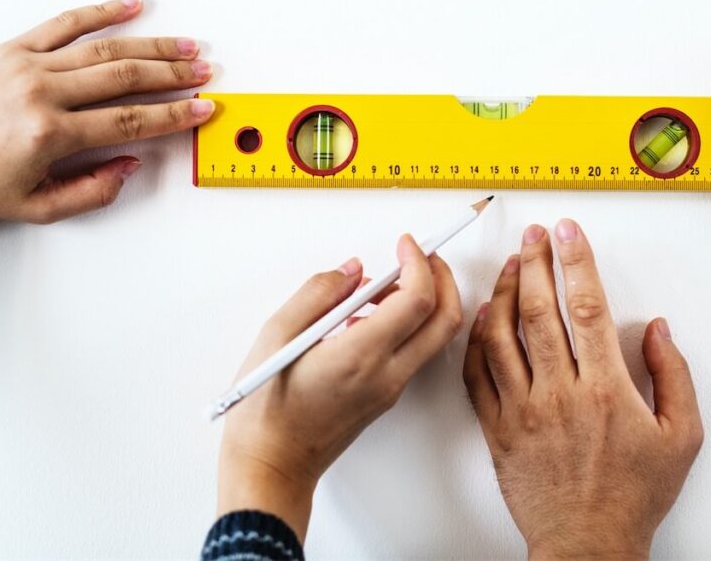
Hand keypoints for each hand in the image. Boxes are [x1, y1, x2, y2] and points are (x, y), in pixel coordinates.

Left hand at [0, 0, 214, 222]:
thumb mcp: (37, 206)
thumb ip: (92, 191)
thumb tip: (130, 166)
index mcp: (51, 133)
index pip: (130, 121)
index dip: (173, 115)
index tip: (201, 109)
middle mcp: (42, 92)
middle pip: (125, 77)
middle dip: (173, 75)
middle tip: (203, 73)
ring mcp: (28, 65)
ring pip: (104, 48)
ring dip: (151, 46)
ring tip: (184, 46)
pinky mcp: (15, 48)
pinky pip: (65, 23)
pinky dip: (101, 12)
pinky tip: (131, 5)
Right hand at [217, 235, 462, 541]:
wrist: (271, 467)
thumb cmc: (264, 411)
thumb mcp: (275, 337)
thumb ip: (317, 294)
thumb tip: (351, 270)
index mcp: (361, 357)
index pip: (417, 300)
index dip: (419, 263)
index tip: (405, 243)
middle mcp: (386, 375)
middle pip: (445, 319)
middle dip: (442, 278)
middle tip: (419, 255)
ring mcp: (390, 389)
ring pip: (434, 336)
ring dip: (424, 301)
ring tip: (378, 287)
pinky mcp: (386, 396)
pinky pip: (413, 351)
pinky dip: (407, 323)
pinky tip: (364, 316)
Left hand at [463, 220, 702, 559]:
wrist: (587, 544)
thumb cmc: (633, 496)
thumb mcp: (682, 437)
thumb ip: (673, 376)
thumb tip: (656, 330)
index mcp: (606, 390)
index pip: (587, 308)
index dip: (576, 262)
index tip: (569, 233)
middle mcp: (559, 394)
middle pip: (538, 310)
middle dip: (535, 262)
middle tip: (534, 235)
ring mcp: (522, 410)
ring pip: (501, 335)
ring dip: (502, 292)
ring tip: (509, 265)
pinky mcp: (497, 428)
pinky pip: (478, 374)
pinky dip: (477, 340)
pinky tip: (483, 317)